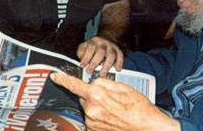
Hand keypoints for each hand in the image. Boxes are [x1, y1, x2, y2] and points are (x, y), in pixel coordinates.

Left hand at [50, 73, 179, 130]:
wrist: (148, 128)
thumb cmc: (138, 107)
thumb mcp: (123, 87)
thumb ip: (103, 82)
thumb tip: (93, 83)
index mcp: (97, 95)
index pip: (75, 85)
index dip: (63, 79)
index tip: (54, 76)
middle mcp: (91, 110)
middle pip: (84, 96)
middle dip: (92, 94)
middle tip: (110, 98)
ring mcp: (92, 122)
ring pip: (88, 108)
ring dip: (96, 106)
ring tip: (115, 110)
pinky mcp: (94, 130)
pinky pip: (92, 118)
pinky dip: (99, 116)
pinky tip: (112, 117)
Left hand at [77, 36, 123, 75]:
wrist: (105, 37)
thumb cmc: (92, 46)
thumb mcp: (84, 46)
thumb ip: (82, 53)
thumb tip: (83, 63)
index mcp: (94, 41)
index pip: (90, 49)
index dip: (86, 58)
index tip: (82, 66)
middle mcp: (103, 43)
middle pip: (100, 52)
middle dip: (94, 63)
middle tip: (89, 71)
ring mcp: (112, 46)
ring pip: (111, 55)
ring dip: (107, 65)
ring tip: (102, 74)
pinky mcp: (118, 50)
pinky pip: (120, 56)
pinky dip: (119, 63)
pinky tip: (117, 70)